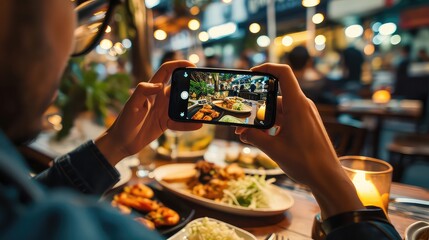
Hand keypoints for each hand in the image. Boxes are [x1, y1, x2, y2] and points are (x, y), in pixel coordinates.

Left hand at [95, 61, 201, 164]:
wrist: (121, 142)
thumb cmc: (124, 122)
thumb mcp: (131, 105)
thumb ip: (143, 91)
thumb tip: (160, 85)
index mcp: (151, 89)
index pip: (166, 71)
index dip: (179, 65)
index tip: (193, 65)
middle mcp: (159, 97)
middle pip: (179, 87)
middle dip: (191, 85)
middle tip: (205, 87)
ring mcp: (163, 110)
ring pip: (182, 104)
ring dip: (192, 105)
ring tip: (205, 107)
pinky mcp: (165, 123)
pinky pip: (180, 122)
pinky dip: (188, 124)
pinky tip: (198, 125)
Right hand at [235, 63, 362, 217]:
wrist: (328, 178)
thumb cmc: (305, 163)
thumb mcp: (273, 149)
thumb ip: (254, 137)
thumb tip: (242, 131)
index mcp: (297, 105)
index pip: (283, 73)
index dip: (267, 67)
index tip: (251, 73)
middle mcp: (303, 106)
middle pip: (275, 97)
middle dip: (256, 108)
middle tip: (241, 123)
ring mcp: (305, 115)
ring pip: (279, 110)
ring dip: (263, 120)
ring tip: (248, 135)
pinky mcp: (306, 125)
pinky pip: (286, 119)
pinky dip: (273, 125)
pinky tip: (262, 139)